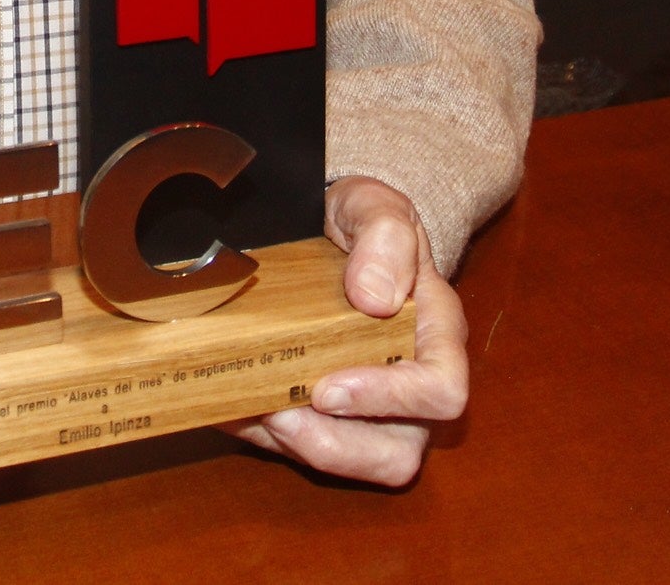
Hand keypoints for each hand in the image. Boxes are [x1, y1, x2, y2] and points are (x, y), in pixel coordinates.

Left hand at [225, 176, 467, 486]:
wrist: (331, 228)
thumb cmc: (364, 223)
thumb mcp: (376, 207)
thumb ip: (385, 239)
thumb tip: (376, 299)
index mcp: (436, 334)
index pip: (441, 391)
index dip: (390, 400)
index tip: (328, 387)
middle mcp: (410, 384)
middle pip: (397, 453)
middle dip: (334, 446)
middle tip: (279, 413)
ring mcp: (370, 407)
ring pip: (349, 462)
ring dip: (295, 446)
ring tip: (250, 406)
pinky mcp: (325, 415)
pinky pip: (299, 447)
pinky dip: (260, 433)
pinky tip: (228, 403)